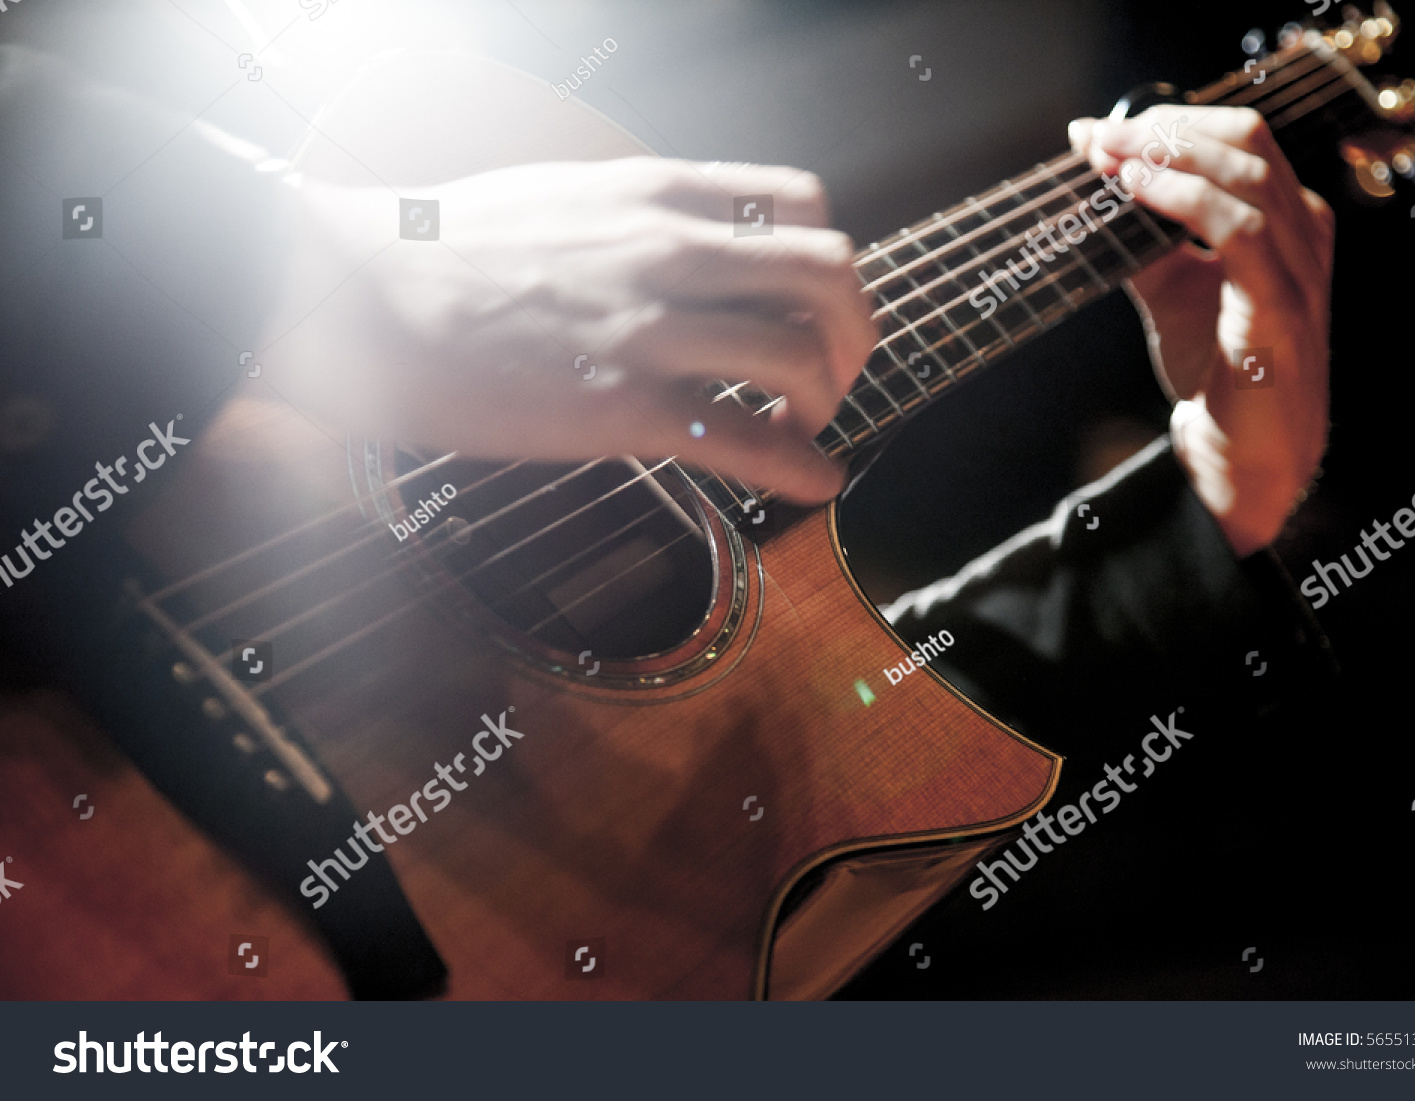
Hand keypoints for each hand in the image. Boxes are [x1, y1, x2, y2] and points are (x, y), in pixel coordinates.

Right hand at [259, 158, 877, 503]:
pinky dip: (804, 465)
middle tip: (839, 370)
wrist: (353, 294)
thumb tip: (686, 247)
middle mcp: (670, 249)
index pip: (800, 202)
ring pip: (802, 354)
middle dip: (854, 330)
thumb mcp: (560, 196)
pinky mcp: (623, 404)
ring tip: (810, 426)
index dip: (829, 262)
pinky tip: (817, 480)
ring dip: (829, 398)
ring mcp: (650, 326)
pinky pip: (751, 436)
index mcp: (655, 193)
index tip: (820, 303)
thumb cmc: (441, 251)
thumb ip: (637, 216)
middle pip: (828, 274)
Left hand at [1068, 105, 1333, 554]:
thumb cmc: (1216, 372)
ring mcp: (1299, 269)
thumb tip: (1099, 191)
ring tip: (1110, 157)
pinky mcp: (1278, 308)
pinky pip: (1239, 232)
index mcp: (1286, 221)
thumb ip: (1147, 242)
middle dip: (1165, 127)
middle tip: (1099, 136)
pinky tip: (1138, 191)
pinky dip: (1185, 200)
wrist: (1245, 454)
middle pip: (1247, 139)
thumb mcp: (1173, 292)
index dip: (1170, 123)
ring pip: (1246, 174)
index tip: (1101, 132)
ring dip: (1169, 154)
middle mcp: (1303, 233)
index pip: (1239, 139)